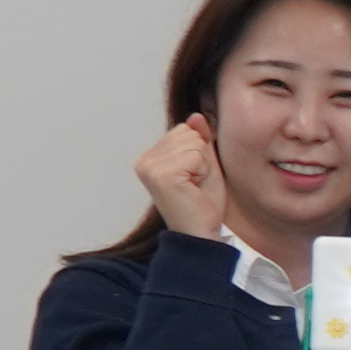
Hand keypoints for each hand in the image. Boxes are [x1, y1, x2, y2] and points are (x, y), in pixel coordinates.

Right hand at [134, 114, 225, 240]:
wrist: (202, 233)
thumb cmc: (204, 204)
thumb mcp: (206, 166)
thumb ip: (200, 140)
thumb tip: (196, 116)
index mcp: (150, 158)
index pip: (185, 130)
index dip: (200, 152)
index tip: (195, 177)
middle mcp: (145, 161)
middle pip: (188, 132)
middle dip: (203, 157)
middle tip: (197, 183)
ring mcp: (150, 166)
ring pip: (194, 142)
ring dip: (205, 165)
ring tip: (196, 186)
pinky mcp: (161, 174)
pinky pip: (196, 154)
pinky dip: (204, 171)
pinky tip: (195, 188)